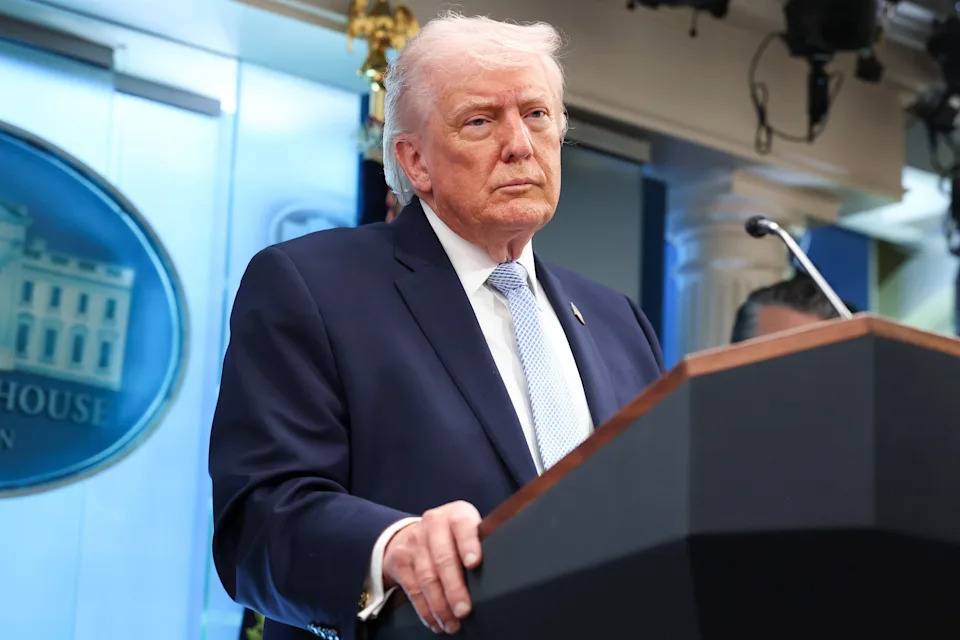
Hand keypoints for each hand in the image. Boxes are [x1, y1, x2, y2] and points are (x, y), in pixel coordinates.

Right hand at [382, 501, 481, 633]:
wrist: (417, 531)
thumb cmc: (454, 535)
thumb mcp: (468, 529)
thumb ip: (481, 543)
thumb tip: (500, 575)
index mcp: (457, 515)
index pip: (463, 527)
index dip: (469, 545)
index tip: (474, 563)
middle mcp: (433, 524)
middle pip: (443, 558)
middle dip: (454, 588)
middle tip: (464, 610)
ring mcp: (414, 541)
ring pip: (426, 577)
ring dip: (439, 605)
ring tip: (452, 624)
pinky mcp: (400, 559)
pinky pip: (412, 588)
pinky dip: (425, 609)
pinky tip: (435, 621)